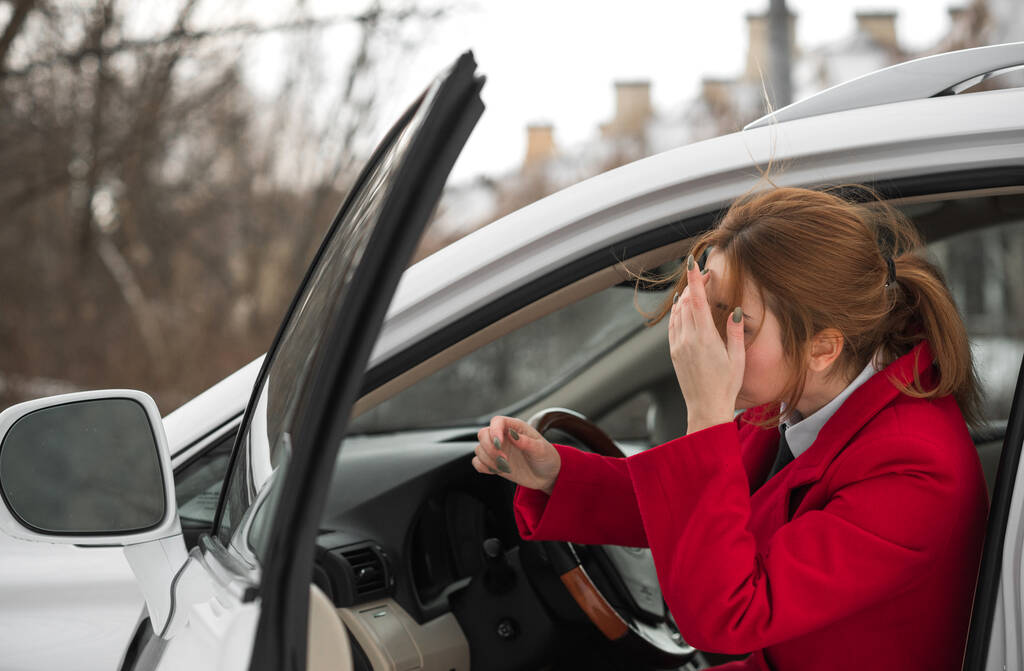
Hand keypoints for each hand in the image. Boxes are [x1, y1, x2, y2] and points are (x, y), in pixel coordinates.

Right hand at [473, 416, 561, 494]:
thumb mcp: (541, 450)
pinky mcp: (494, 463)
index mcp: (515, 428)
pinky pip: (478, 462)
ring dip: (488, 459)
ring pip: (479, 449)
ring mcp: (498, 450)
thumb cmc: (546, 458)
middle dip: (489, 448)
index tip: (499, 444)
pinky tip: (498, 470)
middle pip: (483, 434)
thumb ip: (527, 442)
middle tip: (503, 459)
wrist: (547, 476)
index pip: (497, 421)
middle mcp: (504, 437)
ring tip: (506, 467)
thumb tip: (512, 434)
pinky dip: (484, 467)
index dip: (494, 430)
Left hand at [669, 255, 745, 433]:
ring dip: (684, 297)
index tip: (693, 262)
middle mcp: (687, 339)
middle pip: (685, 302)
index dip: (695, 279)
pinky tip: (684, 308)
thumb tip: (736, 310)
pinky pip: (672, 325)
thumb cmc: (726, 385)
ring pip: (676, 313)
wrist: (705, 408)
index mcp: (705, 338)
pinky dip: (677, 312)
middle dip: (693, 285)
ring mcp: (677, 346)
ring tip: (696, 288)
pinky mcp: (673, 353)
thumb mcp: (737, 358)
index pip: (696, 300)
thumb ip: (735, 332)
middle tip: (705, 275)